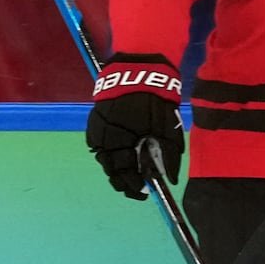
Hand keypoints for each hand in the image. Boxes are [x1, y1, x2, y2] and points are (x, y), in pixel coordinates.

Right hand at [86, 54, 183, 199]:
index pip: (123, 174)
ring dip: (116, 168)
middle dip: (123, 180)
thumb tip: (170, 179)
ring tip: (131, 173)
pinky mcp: (94, 122)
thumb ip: (169, 154)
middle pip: (110, 169)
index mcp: (122, 142)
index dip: (132, 186)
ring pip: (103, 159)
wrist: (137, 70)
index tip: (143, 193)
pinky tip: (122, 155)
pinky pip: (100, 146)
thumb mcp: (168, 127)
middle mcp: (104, 140)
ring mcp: (96, 130)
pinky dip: (111, 154)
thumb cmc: (156, 100)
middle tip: (137, 187)